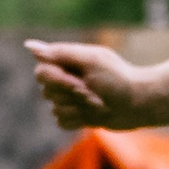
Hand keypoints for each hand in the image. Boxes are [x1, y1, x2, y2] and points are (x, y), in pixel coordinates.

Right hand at [25, 40, 153, 129]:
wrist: (140, 103)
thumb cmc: (118, 78)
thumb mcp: (91, 60)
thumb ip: (60, 53)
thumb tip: (29, 46)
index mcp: (68, 62)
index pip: (41, 72)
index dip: (58, 80)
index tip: (81, 83)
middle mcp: (66, 79)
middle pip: (46, 91)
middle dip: (71, 95)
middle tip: (95, 95)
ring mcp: (70, 99)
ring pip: (55, 109)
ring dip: (78, 109)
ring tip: (100, 105)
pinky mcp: (76, 116)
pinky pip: (62, 122)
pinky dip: (78, 120)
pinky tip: (95, 116)